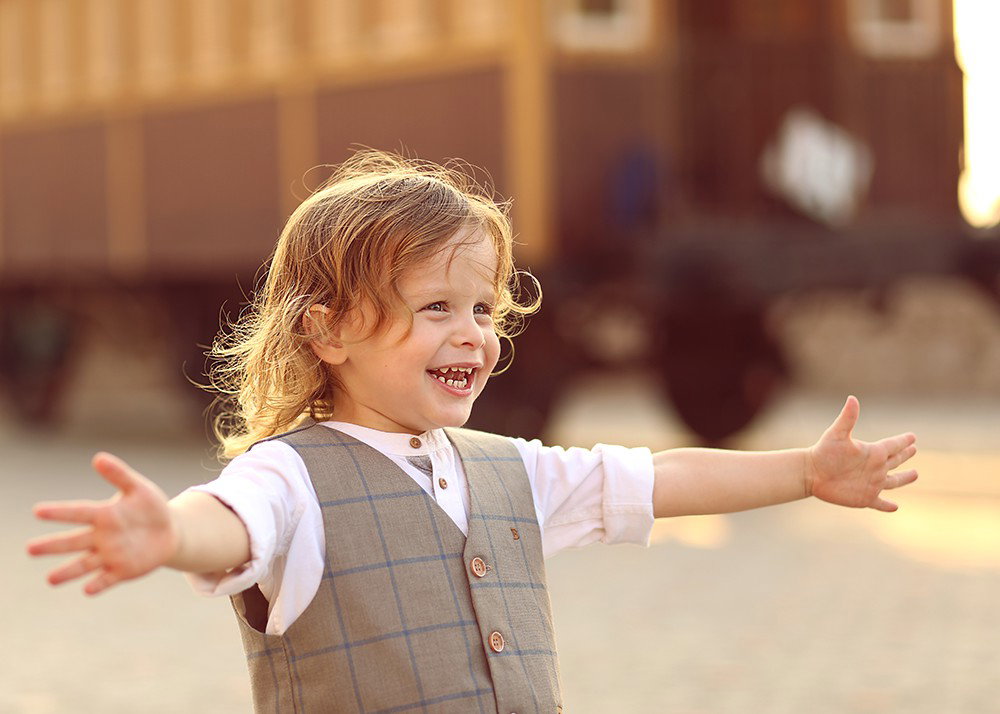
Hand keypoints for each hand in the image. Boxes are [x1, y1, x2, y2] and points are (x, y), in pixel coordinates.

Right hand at [27, 452, 178, 594]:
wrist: (169, 531)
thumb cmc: (150, 507)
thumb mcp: (138, 488)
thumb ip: (119, 475)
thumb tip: (98, 458)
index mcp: (103, 515)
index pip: (78, 512)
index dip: (59, 512)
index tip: (37, 511)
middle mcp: (100, 537)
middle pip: (73, 541)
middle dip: (52, 546)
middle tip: (29, 549)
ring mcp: (110, 555)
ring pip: (84, 564)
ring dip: (68, 572)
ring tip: (50, 579)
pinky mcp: (122, 571)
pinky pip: (108, 579)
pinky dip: (98, 584)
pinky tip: (87, 590)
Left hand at [805, 396, 917, 511]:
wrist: (810, 473)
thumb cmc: (823, 452)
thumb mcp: (837, 434)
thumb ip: (847, 418)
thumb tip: (852, 398)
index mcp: (872, 452)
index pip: (893, 445)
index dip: (903, 441)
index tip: (912, 436)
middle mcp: (875, 468)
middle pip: (895, 461)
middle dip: (905, 455)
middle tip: (913, 449)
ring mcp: (871, 484)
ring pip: (893, 482)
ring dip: (904, 479)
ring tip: (915, 474)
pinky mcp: (865, 498)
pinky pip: (880, 503)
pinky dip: (888, 506)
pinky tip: (895, 507)